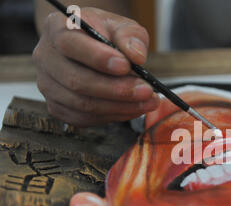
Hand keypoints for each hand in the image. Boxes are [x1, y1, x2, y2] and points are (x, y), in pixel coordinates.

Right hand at [33, 7, 159, 126]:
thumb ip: (130, 36)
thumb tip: (136, 56)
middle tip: (146, 91)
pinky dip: (113, 116)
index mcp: (57, 29)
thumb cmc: (105, 34)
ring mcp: (48, 86)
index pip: (70, 44)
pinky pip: (85, 118)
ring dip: (120, 106)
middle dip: (116, 90)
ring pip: (82, 104)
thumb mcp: (121, 25)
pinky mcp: (58, 108)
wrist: (93, 47)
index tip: (126, 66)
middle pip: (76, 81)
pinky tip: (134, 109)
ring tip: (148, 102)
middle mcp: (45, 58)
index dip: (98, 58)